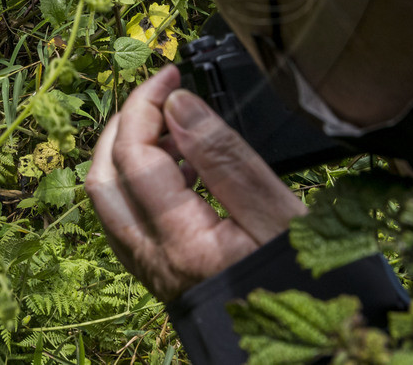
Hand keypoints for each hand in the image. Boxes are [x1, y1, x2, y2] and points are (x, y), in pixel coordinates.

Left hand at [84, 65, 306, 301]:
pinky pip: (131, 221)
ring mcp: (153, 272)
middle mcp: (153, 260)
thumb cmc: (306, 282)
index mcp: (180, 241)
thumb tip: (178, 104)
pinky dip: (142, 185)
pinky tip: (185, 172)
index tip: (171, 75)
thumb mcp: (277, 214)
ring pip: (112, 202)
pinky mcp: (163, 278)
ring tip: (179, 132)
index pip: (134, 154)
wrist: (309, 349)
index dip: (145, 104)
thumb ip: (224, 158)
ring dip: (130, 156)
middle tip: (158, 96)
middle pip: (103, 178)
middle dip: (123, 126)